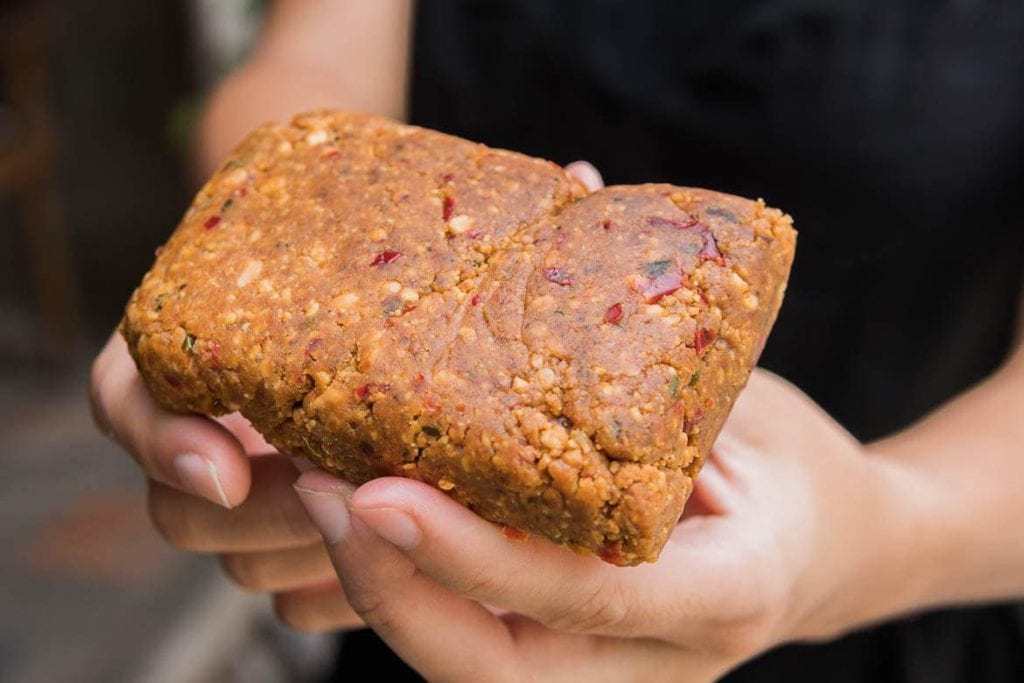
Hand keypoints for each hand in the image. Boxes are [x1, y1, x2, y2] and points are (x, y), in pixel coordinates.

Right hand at [86, 161, 605, 633]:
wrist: (382, 311)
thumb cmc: (387, 260)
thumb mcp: (406, 228)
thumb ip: (480, 221)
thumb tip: (589, 176)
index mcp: (200, 350)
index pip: (126, 399)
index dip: (159, 436)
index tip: (226, 463)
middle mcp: (212, 432)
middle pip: (181, 508)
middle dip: (262, 515)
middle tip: (345, 498)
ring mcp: (257, 497)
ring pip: (241, 563)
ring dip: (311, 557)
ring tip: (400, 530)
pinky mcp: (307, 545)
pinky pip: (298, 599)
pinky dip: (346, 592)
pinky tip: (418, 569)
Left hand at [294, 369, 914, 681]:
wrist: (834, 553)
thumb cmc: (793, 469)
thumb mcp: (748, 408)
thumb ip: (650, 328)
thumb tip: (571, 188)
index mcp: (723, 593)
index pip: (582, 595)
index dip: (473, 554)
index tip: (376, 493)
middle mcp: (658, 658)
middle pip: (494, 673)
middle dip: (393, 591)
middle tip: (323, 492)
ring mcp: (612, 672)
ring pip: (469, 669)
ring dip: (384, 590)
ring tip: (320, 493)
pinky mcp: (574, 658)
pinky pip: (475, 640)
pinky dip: (409, 587)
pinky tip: (360, 519)